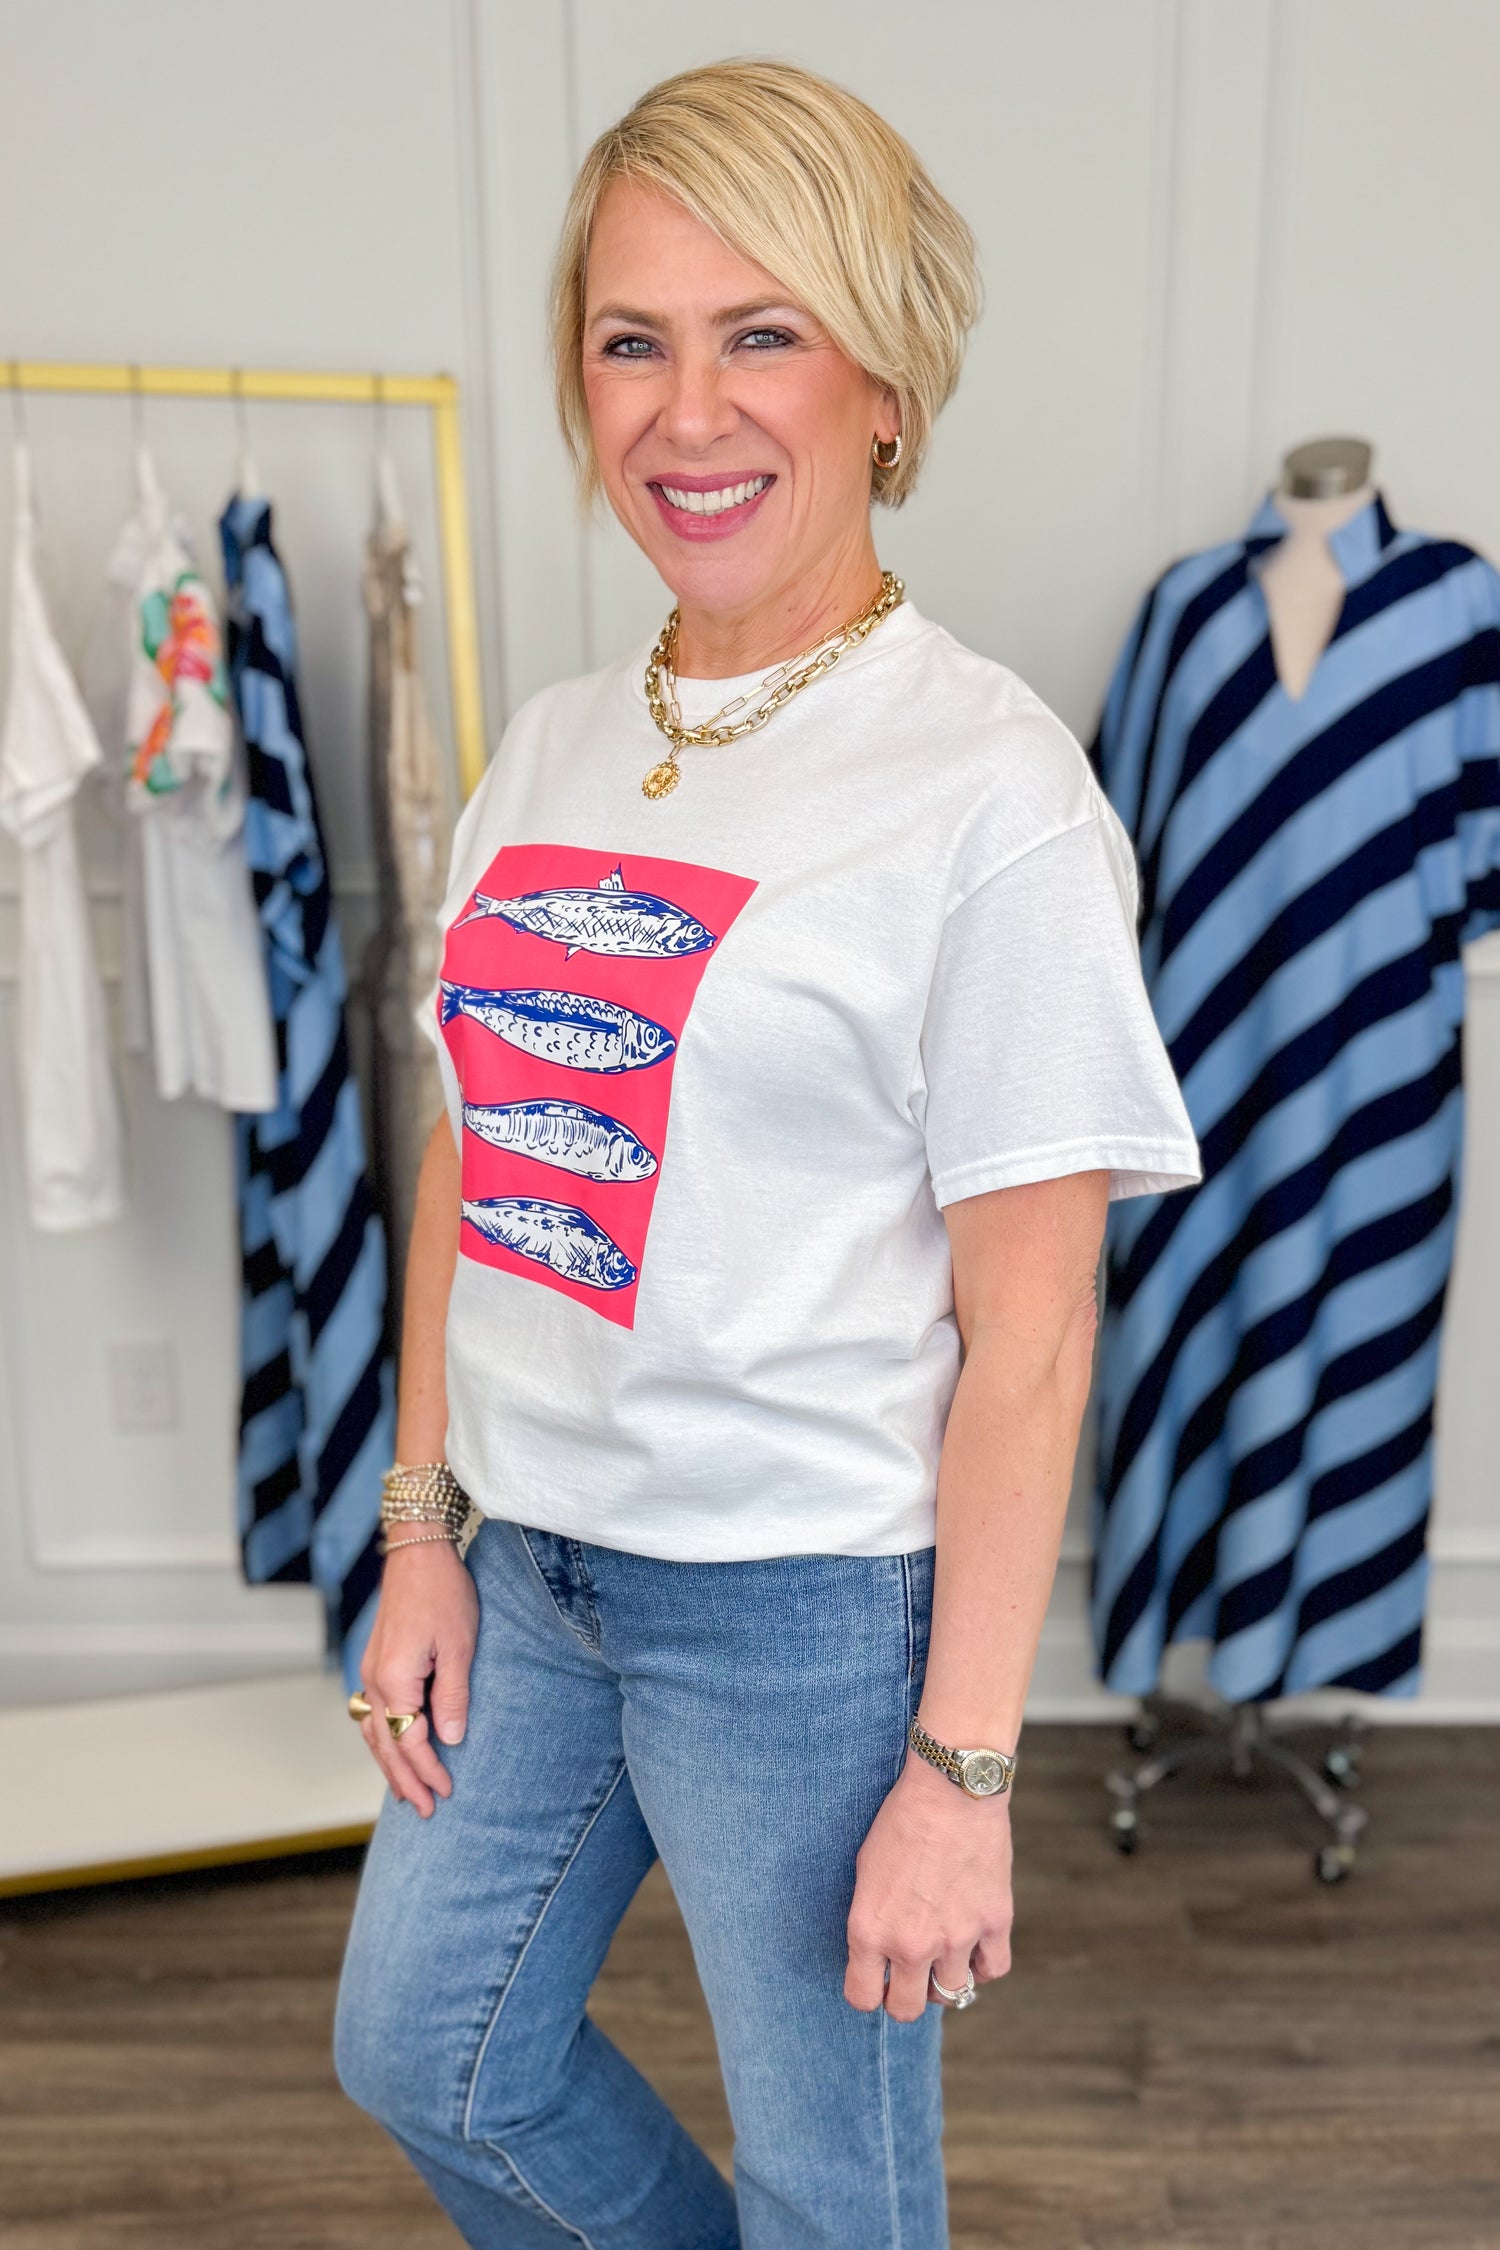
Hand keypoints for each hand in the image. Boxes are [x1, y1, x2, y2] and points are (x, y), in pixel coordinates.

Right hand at [356, 1540, 477, 1816]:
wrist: (417, 1550)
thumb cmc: (444, 1593)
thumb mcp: (459, 1645)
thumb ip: (453, 1695)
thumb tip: (450, 1740)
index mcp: (395, 1680)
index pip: (411, 1742)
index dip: (429, 1770)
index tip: (446, 1793)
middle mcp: (374, 1681)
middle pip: (386, 1745)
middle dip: (405, 1780)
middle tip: (425, 1811)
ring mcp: (370, 1672)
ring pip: (374, 1733)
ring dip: (389, 1765)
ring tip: (405, 1792)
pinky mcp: (375, 1663)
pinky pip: (373, 1714)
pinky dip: (383, 1740)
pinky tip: (393, 1749)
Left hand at [844, 1752, 1012, 2019]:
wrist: (950, 1789)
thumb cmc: (900, 1821)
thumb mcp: (865, 1870)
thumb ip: (871, 1920)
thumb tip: (878, 1954)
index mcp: (870, 1930)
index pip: (861, 1998)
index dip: (868, 1991)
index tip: (875, 1978)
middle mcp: (912, 1944)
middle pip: (906, 2009)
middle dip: (904, 1997)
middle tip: (908, 1975)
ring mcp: (956, 1937)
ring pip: (952, 1995)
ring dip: (944, 1979)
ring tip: (942, 1953)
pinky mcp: (994, 1923)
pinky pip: (991, 1970)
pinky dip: (982, 1964)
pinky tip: (974, 1945)